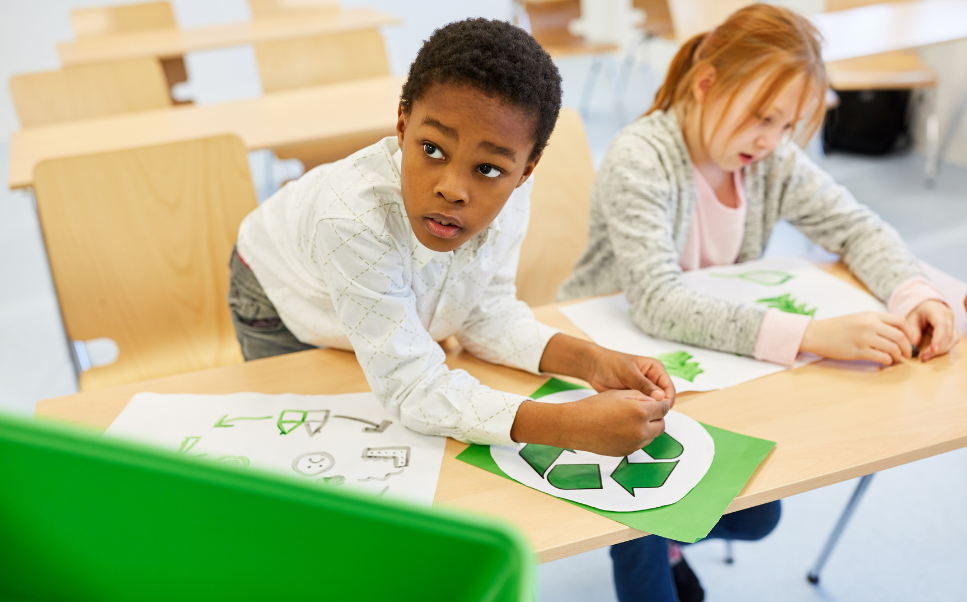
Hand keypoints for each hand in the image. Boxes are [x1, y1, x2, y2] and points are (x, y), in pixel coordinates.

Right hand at [510, 389, 670, 456]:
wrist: (575, 426)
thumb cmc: (594, 406)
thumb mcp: (619, 394)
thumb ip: (641, 397)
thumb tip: (654, 401)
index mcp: (640, 412)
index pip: (663, 409)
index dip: (660, 403)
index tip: (657, 402)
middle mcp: (641, 431)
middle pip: (661, 425)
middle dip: (657, 417)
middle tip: (646, 411)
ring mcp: (634, 444)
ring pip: (652, 436)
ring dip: (648, 428)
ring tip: (631, 419)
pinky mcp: (626, 452)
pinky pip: (639, 444)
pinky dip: (637, 437)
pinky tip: (622, 429)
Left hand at [586, 347, 675, 405]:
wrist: (594, 367)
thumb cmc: (610, 363)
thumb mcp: (628, 372)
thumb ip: (643, 384)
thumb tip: (660, 397)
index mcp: (655, 369)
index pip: (669, 388)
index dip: (666, 400)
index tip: (659, 410)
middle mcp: (653, 380)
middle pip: (663, 399)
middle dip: (657, 407)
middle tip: (646, 414)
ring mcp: (644, 390)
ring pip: (653, 405)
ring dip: (647, 410)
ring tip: (637, 414)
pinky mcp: (636, 398)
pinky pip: (642, 408)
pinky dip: (639, 412)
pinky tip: (632, 415)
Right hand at [800, 312, 917, 365]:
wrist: (817, 334)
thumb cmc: (837, 327)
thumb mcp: (858, 318)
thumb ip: (876, 322)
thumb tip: (896, 333)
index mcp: (871, 315)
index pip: (900, 321)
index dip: (910, 332)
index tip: (910, 340)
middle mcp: (869, 325)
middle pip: (899, 336)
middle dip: (907, 347)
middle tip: (907, 353)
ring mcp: (864, 338)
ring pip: (892, 348)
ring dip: (897, 355)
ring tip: (895, 358)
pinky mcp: (858, 351)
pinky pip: (881, 357)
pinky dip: (887, 361)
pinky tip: (885, 361)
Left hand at [906, 300, 955, 361]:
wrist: (927, 305)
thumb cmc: (918, 312)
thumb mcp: (911, 319)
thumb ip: (913, 331)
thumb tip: (914, 346)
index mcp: (937, 311)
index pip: (942, 326)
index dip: (939, 339)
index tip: (932, 350)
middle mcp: (949, 317)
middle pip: (949, 335)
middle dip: (937, 349)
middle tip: (924, 357)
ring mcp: (953, 323)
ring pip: (953, 340)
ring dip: (941, 350)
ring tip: (926, 356)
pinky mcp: (953, 330)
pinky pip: (953, 341)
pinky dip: (944, 348)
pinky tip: (933, 352)